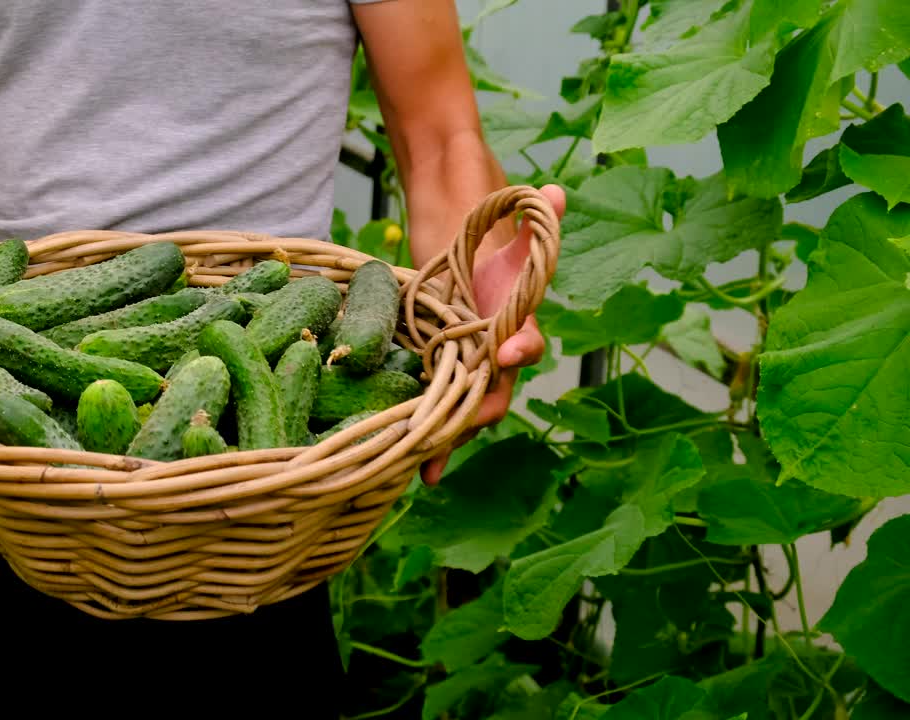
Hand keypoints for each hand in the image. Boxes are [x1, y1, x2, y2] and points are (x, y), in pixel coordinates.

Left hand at [420, 183, 565, 486]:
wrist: (456, 255)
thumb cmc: (486, 248)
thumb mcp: (505, 230)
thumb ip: (531, 221)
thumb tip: (552, 193)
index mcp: (515, 324)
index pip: (527, 342)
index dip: (521, 347)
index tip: (509, 348)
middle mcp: (493, 355)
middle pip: (493, 393)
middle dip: (477, 412)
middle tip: (459, 424)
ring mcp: (465, 370)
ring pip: (463, 413)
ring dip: (448, 439)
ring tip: (428, 465)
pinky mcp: (437, 376)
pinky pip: (436, 412)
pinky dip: (428, 441)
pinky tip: (415, 472)